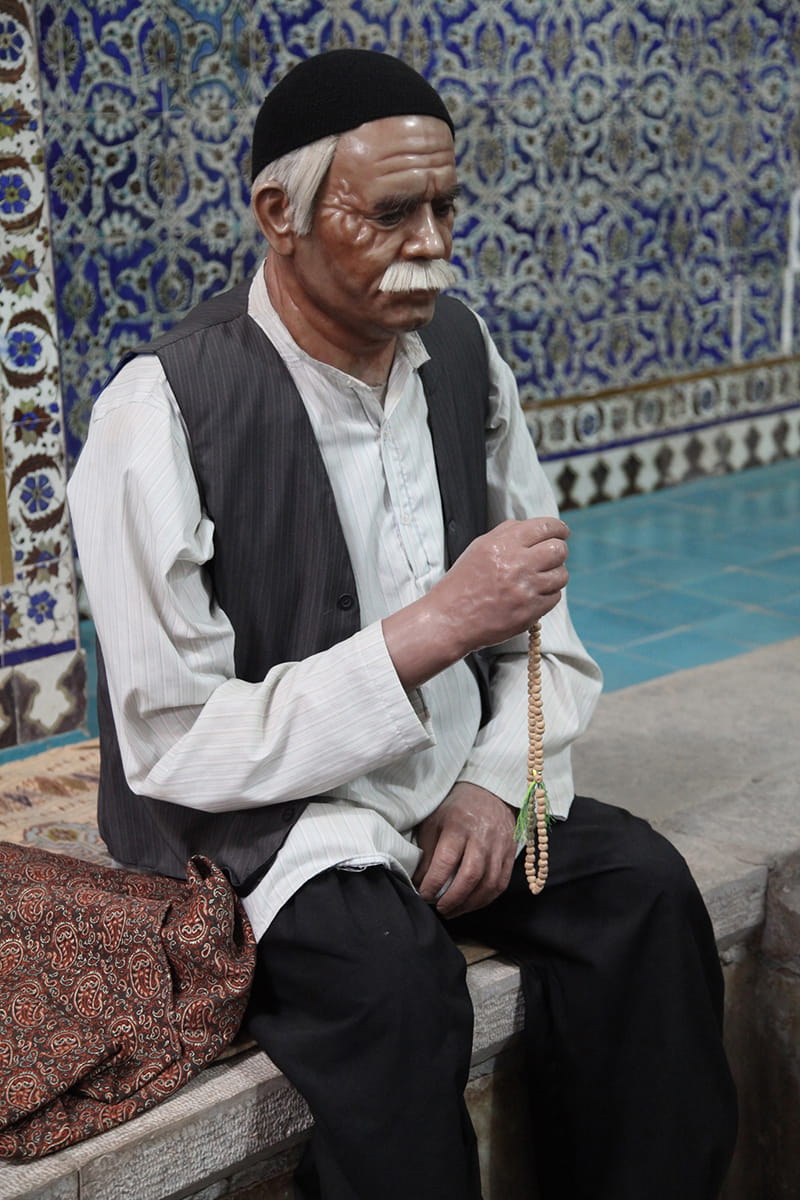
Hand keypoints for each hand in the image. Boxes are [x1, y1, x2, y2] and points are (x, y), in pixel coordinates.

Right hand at [383, 516, 568, 689]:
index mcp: (502, 544)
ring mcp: (526, 589)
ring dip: (554, 574)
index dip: (558, 528)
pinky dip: (548, 595)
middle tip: (552, 556)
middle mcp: (516, 564)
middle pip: (559, 549)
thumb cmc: (463, 583)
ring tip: (539, 578)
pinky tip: (532, 595)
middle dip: (559, 551)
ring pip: (561, 574)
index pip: (545, 527)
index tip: (562, 532)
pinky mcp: (531, 611)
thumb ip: (507, 533)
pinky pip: (555, 597)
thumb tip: (537, 528)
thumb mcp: (479, 548)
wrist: (450, 619)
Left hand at [413, 782, 516, 917]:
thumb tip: (420, 881)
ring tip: (453, 911)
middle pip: (470, 876)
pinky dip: (486, 899)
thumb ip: (427, 851)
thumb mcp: (434, 821)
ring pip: (488, 884)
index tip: (423, 894)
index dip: (433, 883)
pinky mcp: (510, 854)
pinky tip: (472, 903)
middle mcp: (482, 837)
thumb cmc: (456, 808)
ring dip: (469, 904)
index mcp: (459, 826)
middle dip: (453, 899)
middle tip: (439, 908)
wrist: (489, 793)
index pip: (446, 861)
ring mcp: (500, 847)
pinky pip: (501, 884)